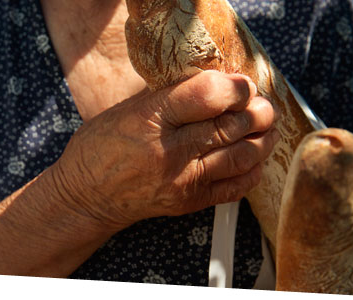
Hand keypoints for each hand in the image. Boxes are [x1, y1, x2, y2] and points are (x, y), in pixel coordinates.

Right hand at [50, 71, 278, 229]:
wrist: (86, 196)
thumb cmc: (101, 148)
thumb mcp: (127, 108)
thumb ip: (169, 95)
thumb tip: (215, 81)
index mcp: (151, 119)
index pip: (209, 96)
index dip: (237, 87)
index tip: (244, 85)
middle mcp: (170, 151)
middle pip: (233, 125)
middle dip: (258, 111)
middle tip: (262, 105)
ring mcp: (183, 180)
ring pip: (243, 156)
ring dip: (263, 138)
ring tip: (265, 127)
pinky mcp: (190, 202)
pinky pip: (237, 186)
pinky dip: (253, 169)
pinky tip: (252, 156)